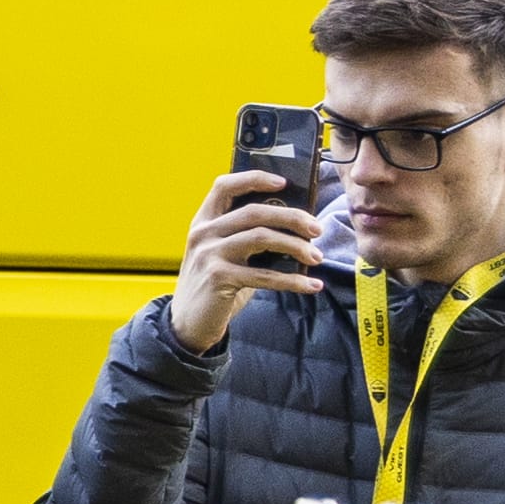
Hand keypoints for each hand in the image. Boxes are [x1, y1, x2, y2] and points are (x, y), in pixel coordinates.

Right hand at [167, 169, 327, 354]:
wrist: (189, 324)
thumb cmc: (215, 285)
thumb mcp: (224, 254)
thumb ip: (247, 237)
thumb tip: (295, 227)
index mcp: (204, 221)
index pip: (224, 186)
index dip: (254, 179)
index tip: (284, 182)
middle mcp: (203, 234)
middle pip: (254, 211)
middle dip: (291, 217)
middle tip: (316, 228)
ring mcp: (209, 255)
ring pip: (261, 238)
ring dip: (296, 246)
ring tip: (316, 257)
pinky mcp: (219, 278)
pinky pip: (265, 275)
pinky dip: (293, 280)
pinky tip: (311, 285)